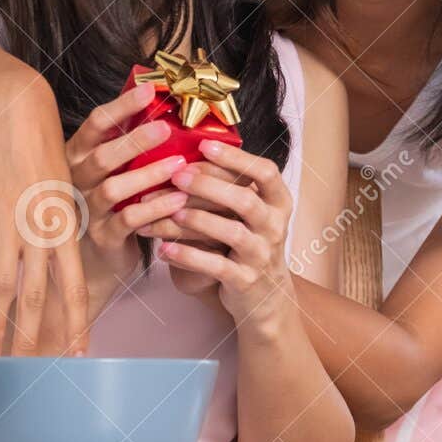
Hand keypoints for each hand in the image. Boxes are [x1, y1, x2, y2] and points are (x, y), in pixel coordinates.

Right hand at [0, 73, 89, 358]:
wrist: (16, 115)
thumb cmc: (41, 156)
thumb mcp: (62, 196)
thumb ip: (58, 235)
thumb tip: (55, 269)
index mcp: (67, 230)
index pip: (74, 288)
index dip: (76, 325)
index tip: (79, 357)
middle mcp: (41, 233)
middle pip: (38, 299)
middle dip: (34, 340)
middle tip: (31, 375)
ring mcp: (9, 226)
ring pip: (4, 288)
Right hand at [66, 83, 193, 285]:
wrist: (100, 253)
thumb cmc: (115, 199)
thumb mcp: (116, 166)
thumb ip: (129, 139)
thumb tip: (165, 101)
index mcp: (80, 154)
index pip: (96, 123)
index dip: (122, 106)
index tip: (150, 90)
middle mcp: (77, 179)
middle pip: (102, 155)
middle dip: (135, 140)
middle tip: (166, 128)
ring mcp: (87, 209)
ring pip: (114, 188)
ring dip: (148, 175)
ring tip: (180, 165)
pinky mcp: (104, 236)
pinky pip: (128, 220)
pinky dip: (155, 208)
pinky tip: (179, 199)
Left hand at [157, 140, 296, 332]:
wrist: (265, 296)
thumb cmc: (248, 242)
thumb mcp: (249, 213)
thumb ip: (230, 185)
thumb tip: (186, 152)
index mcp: (278, 202)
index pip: (265, 172)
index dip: (236, 157)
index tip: (204, 145)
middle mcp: (275, 226)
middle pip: (245, 200)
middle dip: (209, 186)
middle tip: (176, 175)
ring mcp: (261, 255)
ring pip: (231, 233)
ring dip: (197, 220)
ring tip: (168, 212)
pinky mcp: (245, 281)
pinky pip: (216, 267)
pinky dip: (188, 257)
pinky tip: (163, 250)